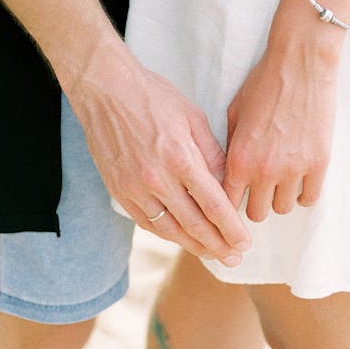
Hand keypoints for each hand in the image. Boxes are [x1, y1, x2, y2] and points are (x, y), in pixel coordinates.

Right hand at [68, 39, 251, 264]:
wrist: (104, 90)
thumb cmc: (152, 97)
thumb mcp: (193, 118)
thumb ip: (212, 154)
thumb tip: (227, 186)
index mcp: (181, 158)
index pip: (213, 205)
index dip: (231, 228)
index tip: (244, 242)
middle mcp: (157, 179)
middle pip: (194, 224)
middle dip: (218, 245)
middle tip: (234, 258)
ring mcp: (135, 188)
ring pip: (169, 230)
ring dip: (193, 246)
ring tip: (213, 256)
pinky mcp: (120, 191)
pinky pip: (147, 222)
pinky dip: (167, 234)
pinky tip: (182, 240)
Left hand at [223, 7, 341, 221]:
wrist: (300, 62)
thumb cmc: (264, 82)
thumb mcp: (234, 113)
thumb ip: (230, 147)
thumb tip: (227, 171)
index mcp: (239, 159)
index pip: (227, 202)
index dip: (228, 204)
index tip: (233, 200)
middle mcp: (264, 171)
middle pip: (256, 213)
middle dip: (255, 202)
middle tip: (259, 188)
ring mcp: (294, 170)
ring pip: (283, 209)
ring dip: (280, 197)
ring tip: (281, 179)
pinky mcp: (319, 164)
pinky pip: (309, 198)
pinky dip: (303, 193)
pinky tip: (300, 179)